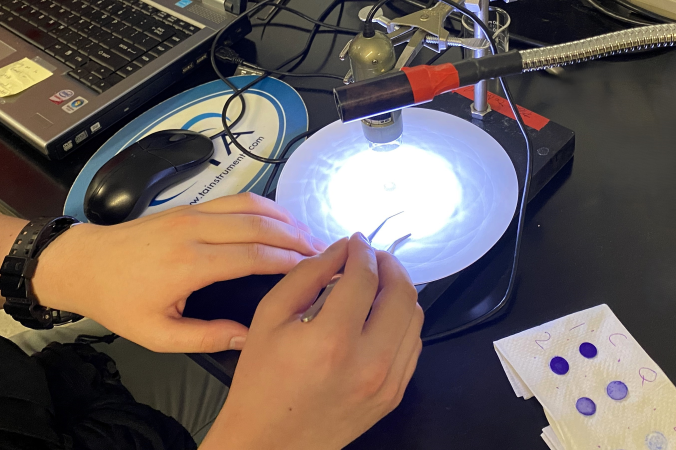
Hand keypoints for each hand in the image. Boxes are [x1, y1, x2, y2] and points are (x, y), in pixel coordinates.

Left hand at [31, 193, 326, 352]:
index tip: (317, 269)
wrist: (84, 264)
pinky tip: (280, 219)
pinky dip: (265, 207)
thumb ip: (206, 337)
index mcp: (190, 264)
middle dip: (297, 237)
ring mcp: (192, 212)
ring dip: (285, 218)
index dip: (290, 262)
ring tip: (309, 234)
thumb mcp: (159, 335)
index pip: (254, 257)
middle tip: (325, 251)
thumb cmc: (120, 302)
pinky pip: (236, 199)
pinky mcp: (190, 206)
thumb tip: (250, 337)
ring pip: (251, 205)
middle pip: (260, 225)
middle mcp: (195, 231)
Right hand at [201, 234, 422, 449]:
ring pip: (414, 318)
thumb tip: (341, 249)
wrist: (270, 442)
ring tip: (376, 284)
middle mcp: (368, 362)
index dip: (362, 251)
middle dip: (389, 265)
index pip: (365, 277)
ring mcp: (387, 382)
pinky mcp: (393, 395)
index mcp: (332, 340)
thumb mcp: (269, 316)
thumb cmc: (262, 379)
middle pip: (402, 294)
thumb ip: (307, 274)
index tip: (356, 242)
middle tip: (372, 257)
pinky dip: (400, 322)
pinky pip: (412, 346)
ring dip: (398, 292)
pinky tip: (379, 317)